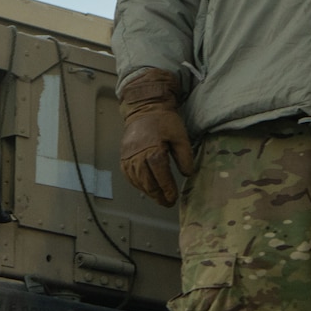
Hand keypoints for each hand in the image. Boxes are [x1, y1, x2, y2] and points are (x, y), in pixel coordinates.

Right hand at [118, 70, 195, 206]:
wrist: (144, 107)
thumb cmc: (164, 120)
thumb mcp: (180, 136)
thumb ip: (185, 156)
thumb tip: (187, 174)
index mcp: (153, 150)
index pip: (160, 176)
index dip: (167, 189)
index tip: (173, 198)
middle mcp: (138, 156)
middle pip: (147, 182)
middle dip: (158, 195)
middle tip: (167, 203)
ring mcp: (128, 156)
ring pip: (137, 180)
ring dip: (147, 192)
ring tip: (158, 198)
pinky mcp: (123, 156)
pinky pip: (128, 175)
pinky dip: (136, 184)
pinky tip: (144, 188)